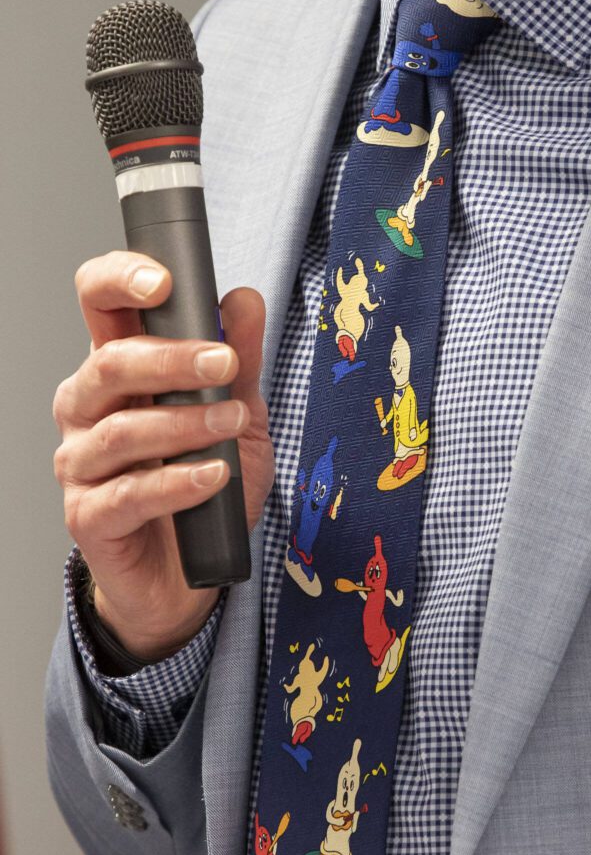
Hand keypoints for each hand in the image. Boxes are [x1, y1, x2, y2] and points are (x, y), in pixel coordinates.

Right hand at [53, 251, 274, 661]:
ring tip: (232, 423)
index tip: (164, 281)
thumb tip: (245, 300)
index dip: (118, 281)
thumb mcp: (238, 415)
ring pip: (121, 431)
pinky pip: (129, 493)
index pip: (98, 306)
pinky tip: (213, 476)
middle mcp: (88, 410)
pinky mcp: (89, 517)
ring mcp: (81, 465)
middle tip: (224, 362)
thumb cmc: (205, 486)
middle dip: (172, 359)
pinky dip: (177, 483)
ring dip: (186, 424)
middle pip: (109, 365)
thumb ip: (239, 361)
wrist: (188, 573)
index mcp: (117, 372)